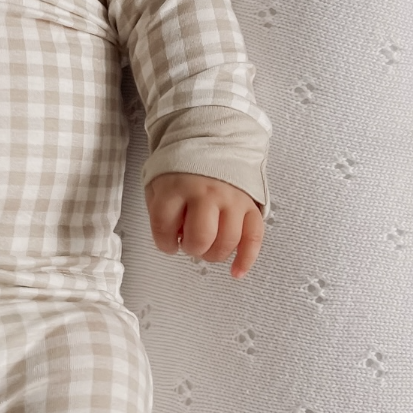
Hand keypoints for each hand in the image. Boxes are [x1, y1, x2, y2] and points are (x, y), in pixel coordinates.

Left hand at [145, 172, 263, 278]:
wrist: (211, 141)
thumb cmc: (182, 170)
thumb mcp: (158, 183)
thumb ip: (160, 211)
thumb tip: (175, 241)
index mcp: (177, 186)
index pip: (164, 226)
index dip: (164, 242)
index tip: (168, 242)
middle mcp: (206, 192)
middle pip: (201, 238)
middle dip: (192, 248)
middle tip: (190, 243)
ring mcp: (231, 199)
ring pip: (227, 241)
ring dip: (214, 254)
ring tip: (207, 249)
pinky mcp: (250, 205)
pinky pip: (254, 237)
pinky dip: (246, 259)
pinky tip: (236, 271)